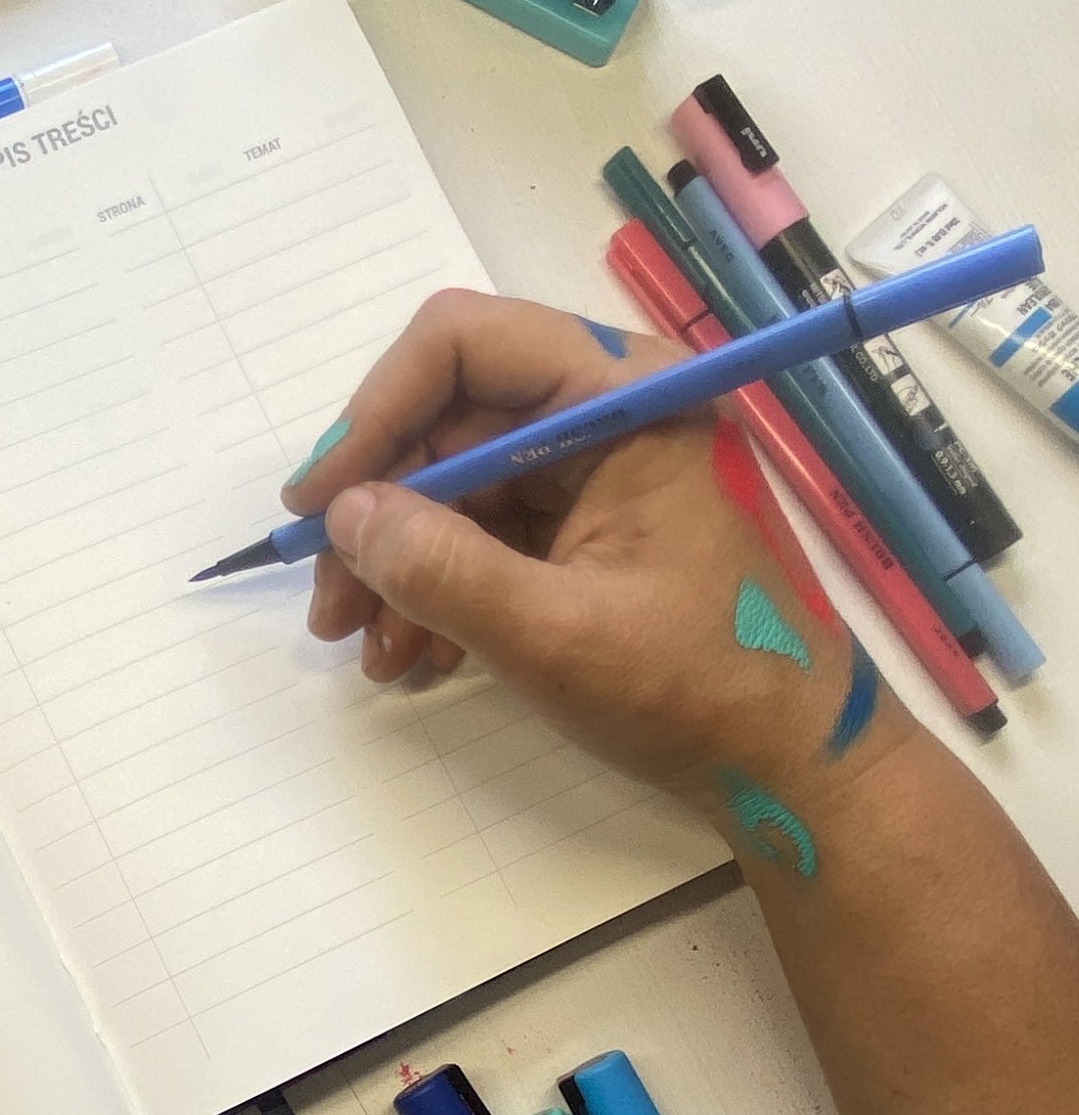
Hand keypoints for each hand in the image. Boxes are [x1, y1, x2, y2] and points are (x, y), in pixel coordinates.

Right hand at [282, 289, 909, 816]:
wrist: (795, 768)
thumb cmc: (701, 690)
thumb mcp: (555, 635)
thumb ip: (442, 569)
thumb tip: (346, 517)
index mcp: (626, 397)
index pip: (463, 345)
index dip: (375, 413)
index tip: (319, 503)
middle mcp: (608, 411)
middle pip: (447, 421)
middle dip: (378, 514)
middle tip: (329, 604)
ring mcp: (598, 469)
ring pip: (455, 484)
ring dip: (398, 565)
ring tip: (367, 650)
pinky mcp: (589, 525)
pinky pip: (485, 531)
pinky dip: (439, 588)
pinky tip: (414, 656)